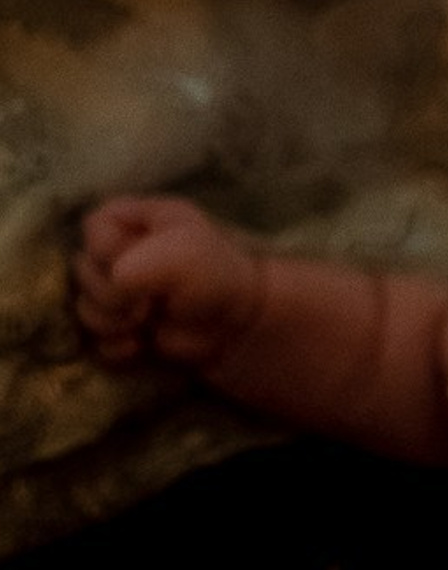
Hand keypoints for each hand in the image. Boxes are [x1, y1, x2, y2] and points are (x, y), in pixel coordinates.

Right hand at [71, 195, 263, 368]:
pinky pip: (95, 342)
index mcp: (138, 221)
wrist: (243, 326)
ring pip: (85, 309)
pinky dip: (115, 348)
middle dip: (111, 292)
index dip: (109, 250)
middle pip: (82, 270)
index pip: (94, 226)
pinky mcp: (122, 331)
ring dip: (111, 322)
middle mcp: (123, 253)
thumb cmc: (218, 277)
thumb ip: (141, 261)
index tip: (134, 265)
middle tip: (149, 302)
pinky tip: (141, 346)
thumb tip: (116, 283)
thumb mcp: (186, 253)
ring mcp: (120, 293)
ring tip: (147, 322)